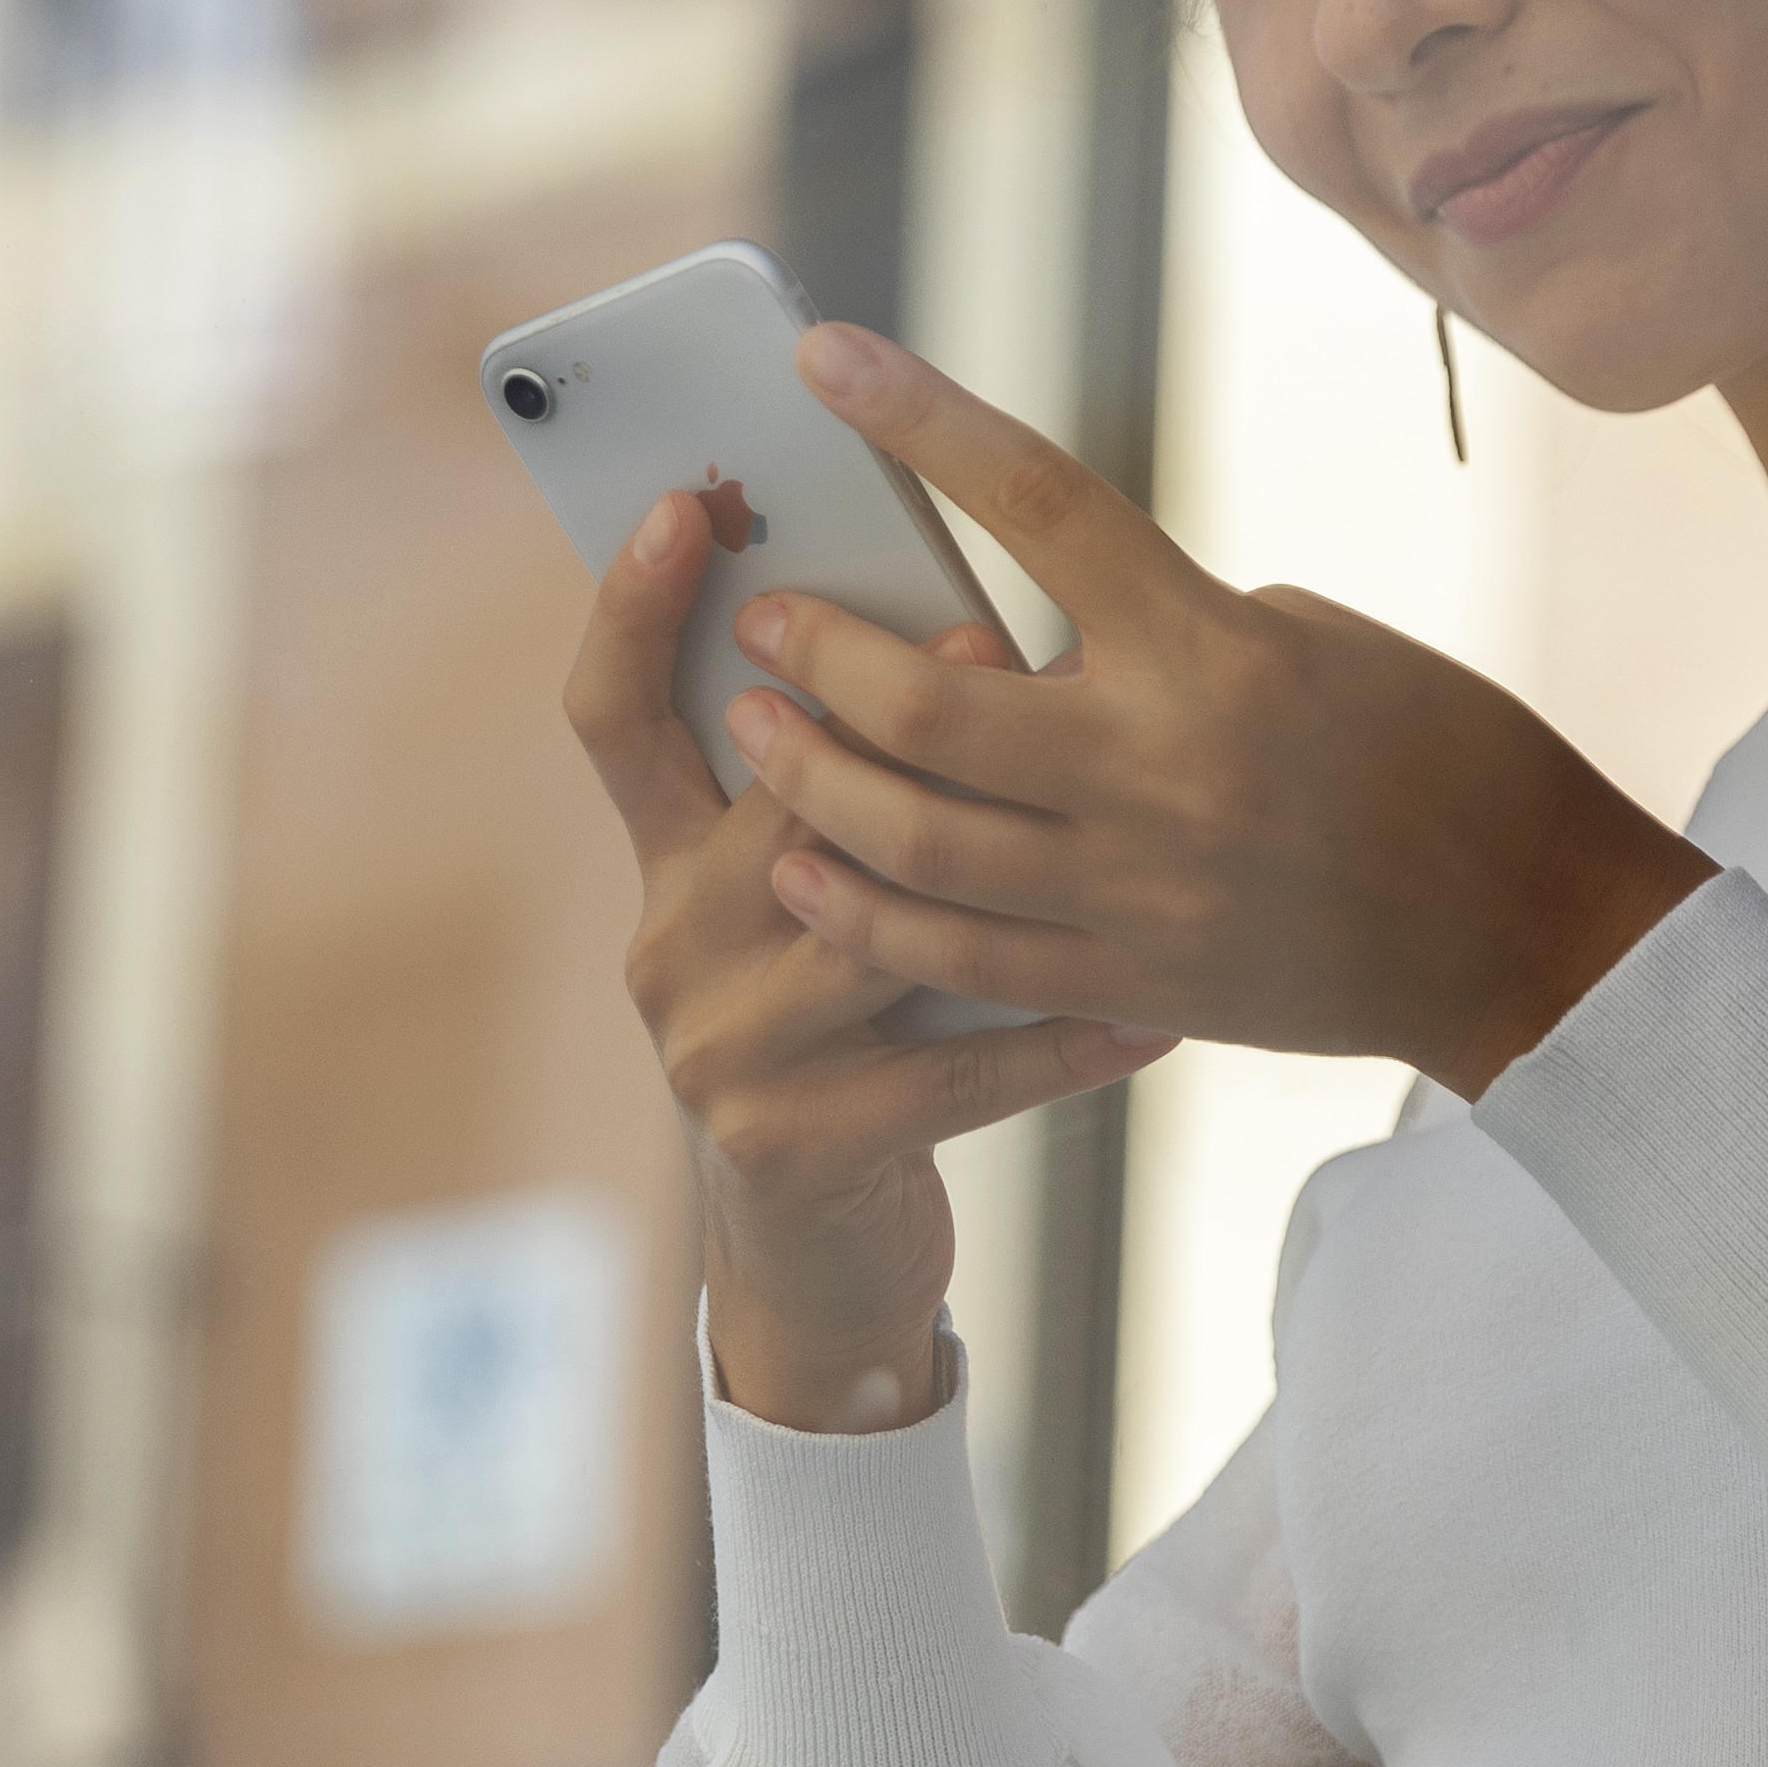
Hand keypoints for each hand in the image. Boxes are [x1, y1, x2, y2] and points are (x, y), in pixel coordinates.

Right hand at [563, 477, 1178, 1438]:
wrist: (820, 1262)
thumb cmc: (854, 1042)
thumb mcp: (810, 904)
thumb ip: (845, 791)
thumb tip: (957, 629)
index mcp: (661, 866)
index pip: (612, 714)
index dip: (631, 608)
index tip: (682, 503)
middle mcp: (665, 947)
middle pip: (764, 799)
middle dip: (875, 713)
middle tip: (986, 633)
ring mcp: (715, 1051)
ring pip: (859, 920)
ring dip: (991, 860)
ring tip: (1102, 801)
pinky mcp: (791, 1140)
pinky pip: (948, 1064)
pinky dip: (1059, 1037)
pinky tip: (1155, 1012)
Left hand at [721, 326, 1718, 1094]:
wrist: (1533, 937)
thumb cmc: (1441, 753)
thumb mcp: (1315, 638)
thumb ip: (1166, 625)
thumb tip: (1037, 629)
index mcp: (1212, 644)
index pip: (1037, 499)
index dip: (919, 418)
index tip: (825, 357)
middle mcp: (1162, 765)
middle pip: (929, 700)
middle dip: (819, 649)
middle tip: (764, 614)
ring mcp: (1139, 889)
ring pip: (916, 840)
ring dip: (810, 780)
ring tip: (753, 730)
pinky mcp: (1133, 985)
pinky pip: (959, 955)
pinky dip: (863, 913)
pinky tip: (802, 870)